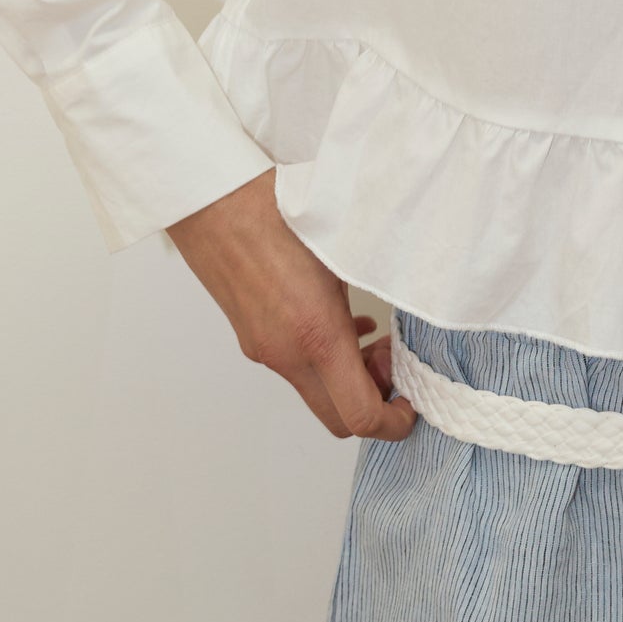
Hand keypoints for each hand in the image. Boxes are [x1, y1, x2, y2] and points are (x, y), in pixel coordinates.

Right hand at [166, 170, 415, 443]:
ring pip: (316, 390)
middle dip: (374, 405)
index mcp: (315, 334)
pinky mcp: (251, 334)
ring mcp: (263, 347)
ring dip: (348, 379)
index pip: (359, 415)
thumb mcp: (344, 249)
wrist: (210, 199)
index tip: (412, 404)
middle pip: (337, 418)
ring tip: (373, 338)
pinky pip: (295, 365)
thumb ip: (375, 288)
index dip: (394, 422)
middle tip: (394, 366)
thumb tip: (404, 308)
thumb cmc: (276, 209)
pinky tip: (342, 322)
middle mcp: (286, 353)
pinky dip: (324, 359)